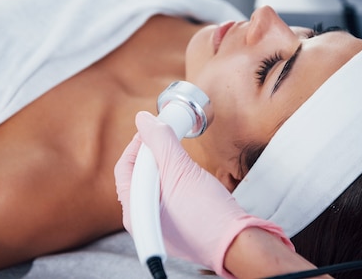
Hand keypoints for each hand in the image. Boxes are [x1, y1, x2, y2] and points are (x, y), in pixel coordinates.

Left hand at [114, 111, 293, 276]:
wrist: (237, 240)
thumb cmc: (208, 215)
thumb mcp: (181, 169)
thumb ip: (161, 141)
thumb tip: (144, 120)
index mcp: (134, 212)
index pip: (125, 167)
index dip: (138, 143)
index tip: (155, 128)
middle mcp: (143, 221)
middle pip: (138, 175)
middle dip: (153, 153)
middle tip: (168, 138)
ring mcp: (160, 224)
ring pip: (155, 184)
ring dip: (166, 164)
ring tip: (179, 154)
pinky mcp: (178, 224)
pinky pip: (168, 195)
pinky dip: (175, 179)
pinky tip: (187, 173)